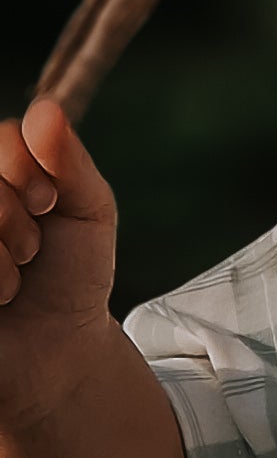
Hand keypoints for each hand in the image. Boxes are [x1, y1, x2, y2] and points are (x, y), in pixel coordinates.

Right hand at [0, 99, 123, 424]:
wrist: (57, 348)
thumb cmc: (71, 275)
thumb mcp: (88, 211)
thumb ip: (69, 160)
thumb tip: (46, 108)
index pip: (1, 136)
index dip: (23, 163)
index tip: (48, 200)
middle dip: (11, 214)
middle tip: (31, 250)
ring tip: (13, 279)